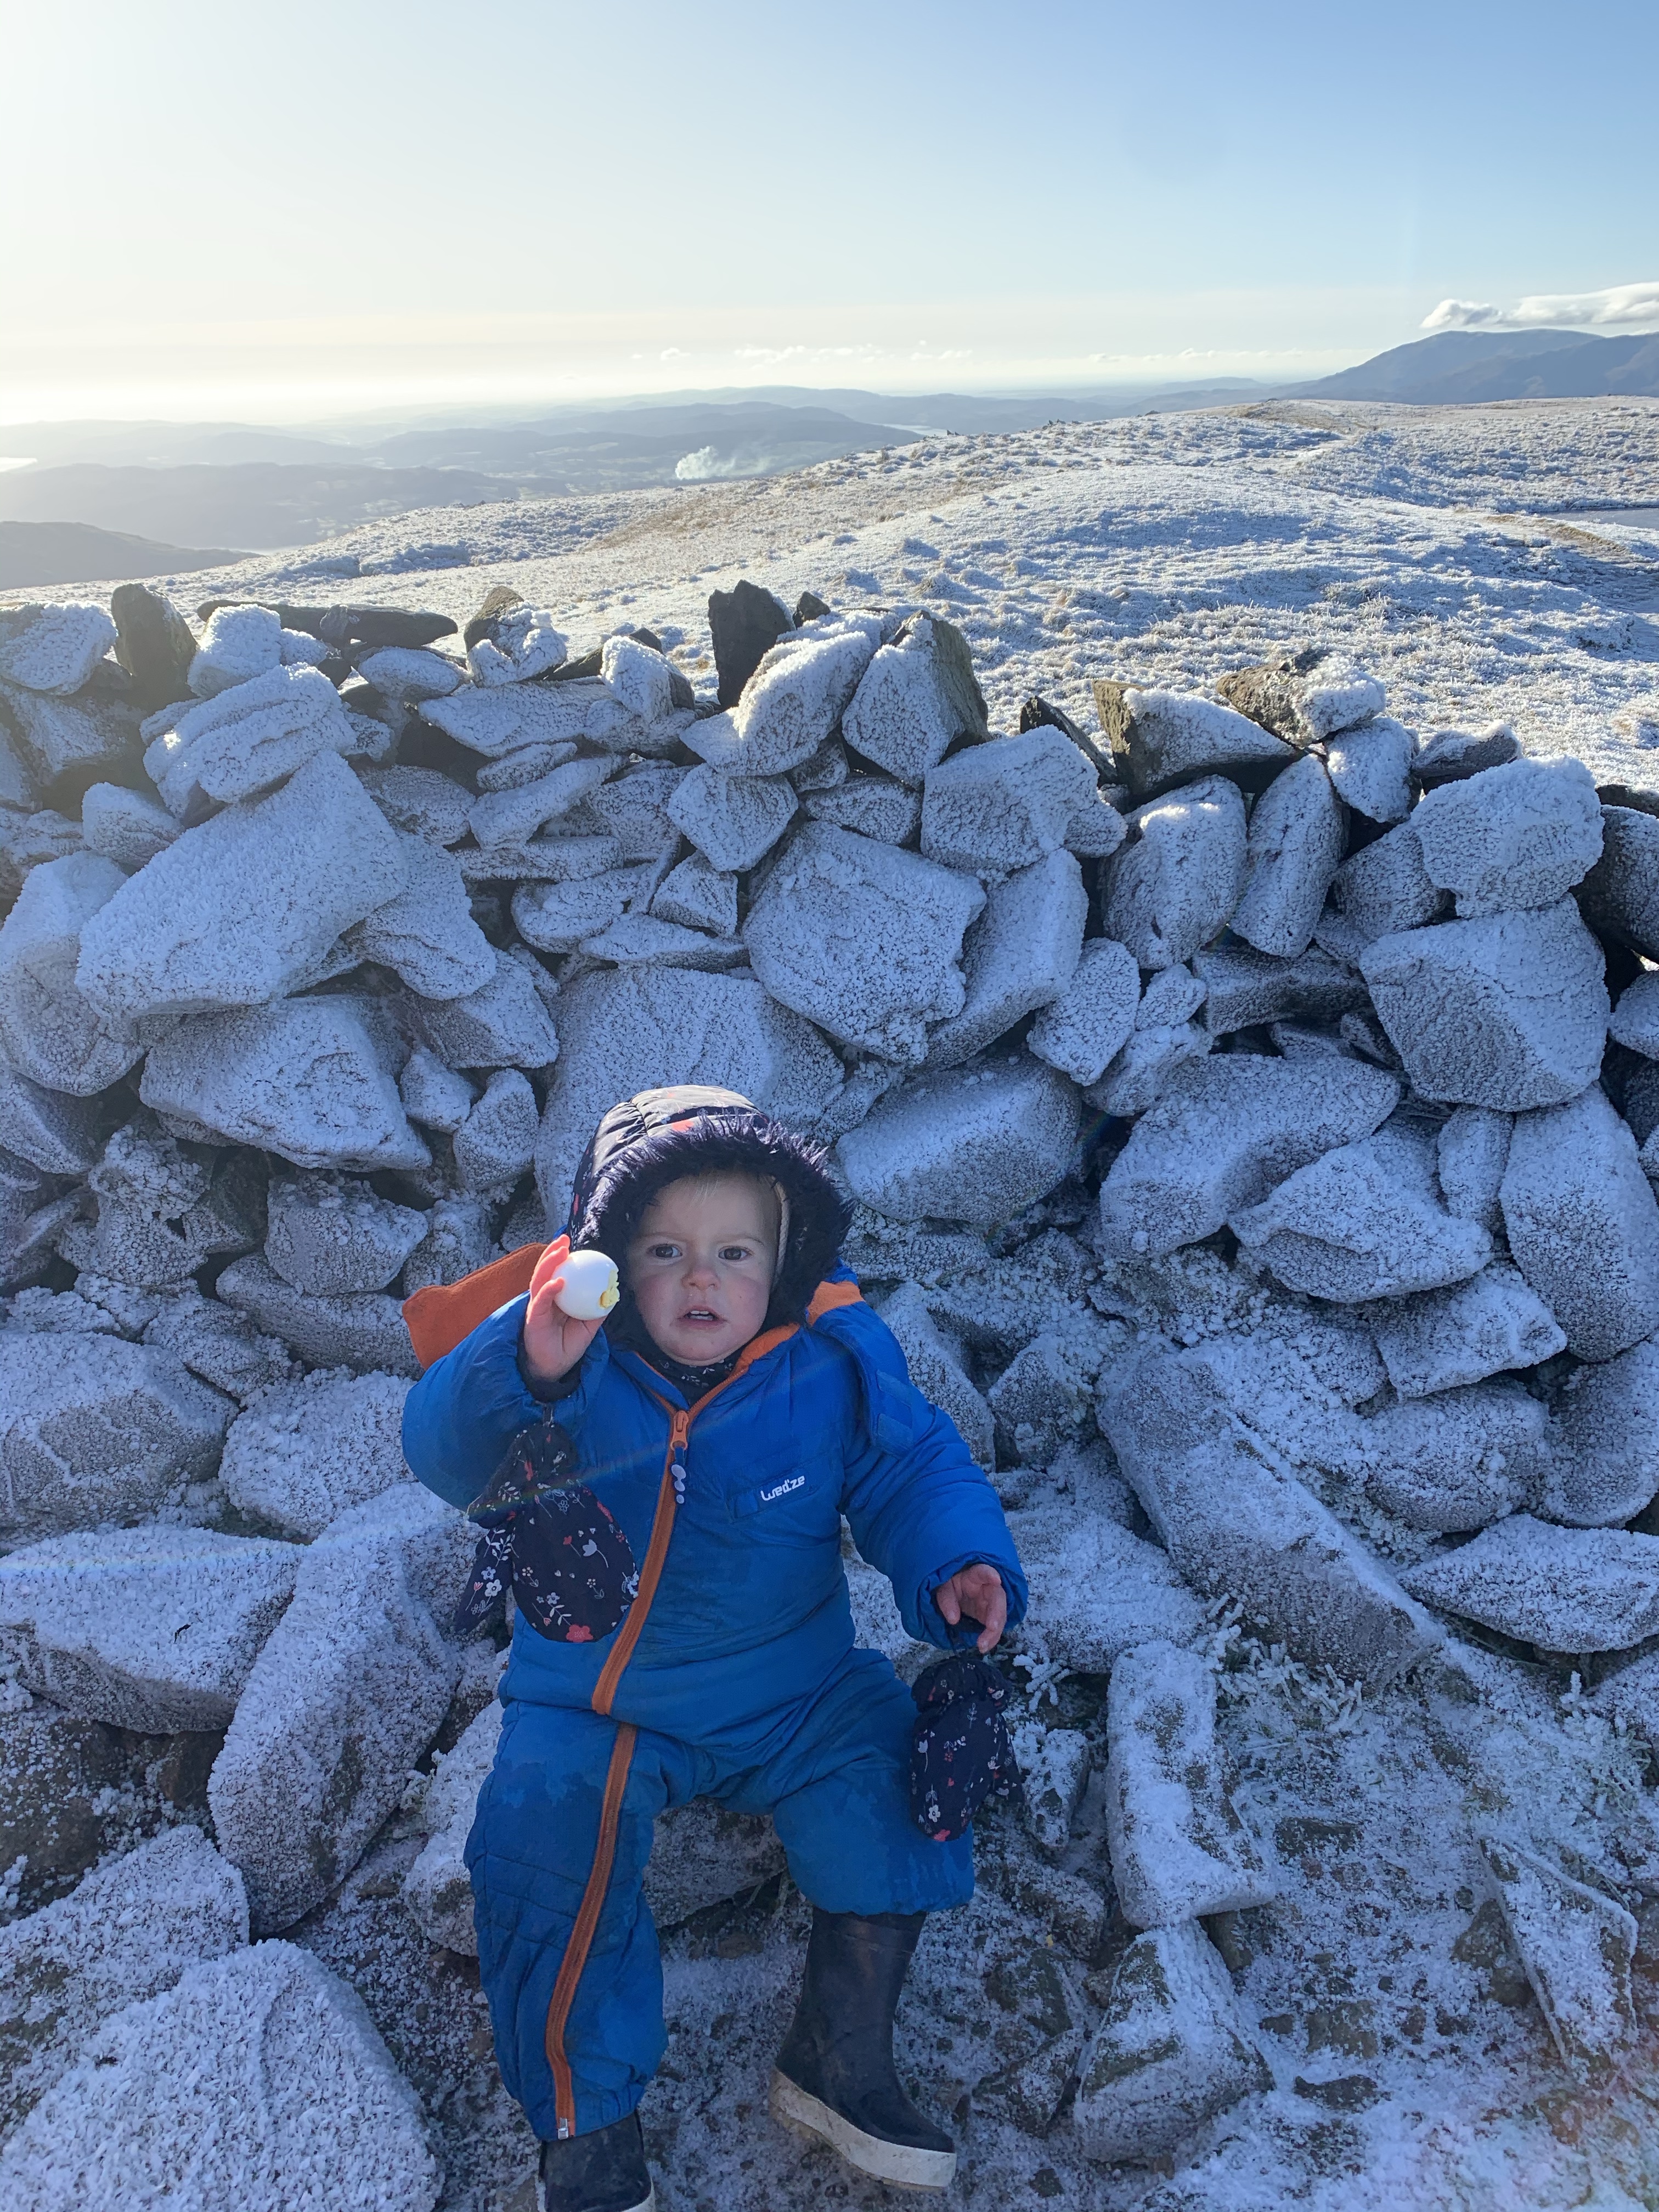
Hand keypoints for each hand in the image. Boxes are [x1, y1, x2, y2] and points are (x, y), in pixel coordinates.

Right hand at [521, 1235, 605, 1390]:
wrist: (554, 1369)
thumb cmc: (568, 1346)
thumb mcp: (588, 1326)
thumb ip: (597, 1310)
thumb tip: (612, 1293)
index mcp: (556, 1298)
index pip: (558, 1272)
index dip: (562, 1257)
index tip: (572, 1243)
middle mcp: (544, 1299)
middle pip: (545, 1270)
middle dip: (553, 1252)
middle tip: (563, 1238)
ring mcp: (537, 1307)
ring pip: (540, 1279)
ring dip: (549, 1263)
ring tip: (560, 1251)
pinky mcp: (533, 1318)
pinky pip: (540, 1300)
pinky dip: (549, 1289)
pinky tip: (559, 1282)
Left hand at [933, 1564, 1007, 1653]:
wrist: (955, 1591)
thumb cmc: (950, 1583)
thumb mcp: (943, 1588)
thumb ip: (946, 1599)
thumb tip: (953, 1619)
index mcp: (974, 1575)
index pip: (982, 1572)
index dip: (989, 1575)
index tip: (996, 1580)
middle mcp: (987, 1588)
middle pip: (998, 1598)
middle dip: (997, 1613)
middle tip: (991, 1628)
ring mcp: (991, 1602)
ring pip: (1000, 1615)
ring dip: (994, 1632)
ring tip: (982, 1646)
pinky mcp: (990, 1615)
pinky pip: (994, 1627)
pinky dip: (990, 1638)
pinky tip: (984, 1647)